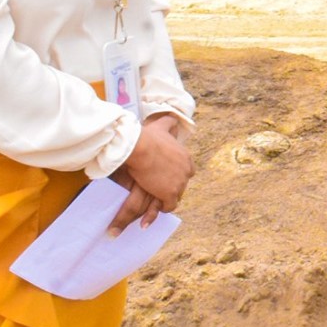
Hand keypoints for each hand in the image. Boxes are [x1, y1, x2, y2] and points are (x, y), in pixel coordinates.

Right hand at [110, 116, 193, 235]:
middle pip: (182, 184)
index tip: (166, 176)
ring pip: (176, 196)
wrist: (140, 148)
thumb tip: (172, 117)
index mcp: (186, 157)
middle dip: (173, 187)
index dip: (176, 174)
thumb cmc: (147, 137)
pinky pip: (169, 206)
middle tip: (161, 190)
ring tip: (158, 203)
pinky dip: (163, 208)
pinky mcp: (170, 194)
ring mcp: (179, 183)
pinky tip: (157, 209)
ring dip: (168, 199)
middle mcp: (186, 171)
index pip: (186, 170)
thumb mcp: (162, 126)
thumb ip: (169, 123)